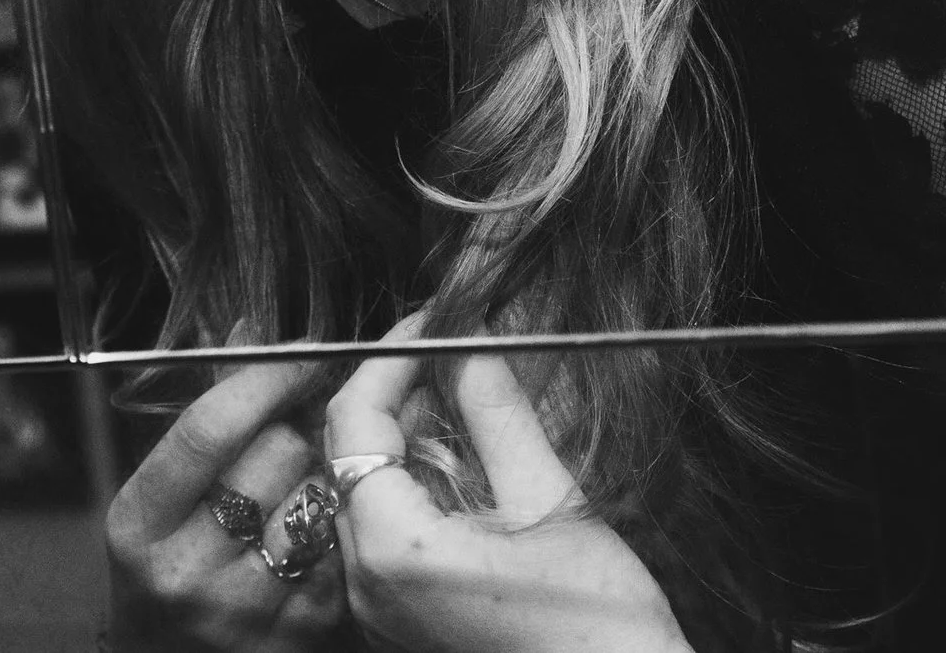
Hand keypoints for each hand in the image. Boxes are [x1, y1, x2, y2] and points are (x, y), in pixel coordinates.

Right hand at [104, 356, 346, 650]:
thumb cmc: (165, 562)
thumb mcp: (160, 494)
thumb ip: (206, 413)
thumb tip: (251, 332)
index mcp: (140, 522)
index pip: (211, 427)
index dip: (269, 376)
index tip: (309, 349)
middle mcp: (186, 569)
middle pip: (279, 453)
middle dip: (299, 428)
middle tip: (299, 429)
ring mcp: (244, 608)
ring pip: (322, 496)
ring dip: (326, 475)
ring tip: (307, 481)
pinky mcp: (298, 634)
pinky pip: (346, 547)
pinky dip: (345, 526)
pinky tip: (326, 527)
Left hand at [325, 331, 688, 652]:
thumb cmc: (596, 625)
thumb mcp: (549, 498)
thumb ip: (496, 412)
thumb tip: (470, 337)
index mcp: (391, 549)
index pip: (352, 420)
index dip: (390, 357)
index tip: (435, 322)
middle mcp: (367, 586)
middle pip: (349, 456)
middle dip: (399, 395)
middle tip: (458, 355)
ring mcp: (379, 613)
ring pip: (364, 494)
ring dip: (409, 441)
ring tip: (469, 408)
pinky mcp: (402, 626)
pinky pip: (384, 536)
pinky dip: (415, 490)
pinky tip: (469, 472)